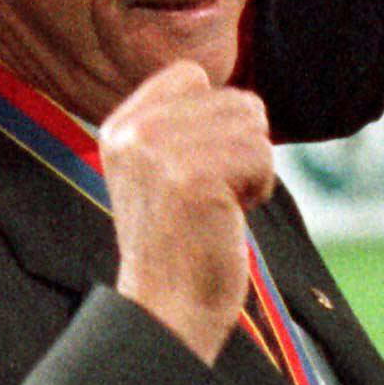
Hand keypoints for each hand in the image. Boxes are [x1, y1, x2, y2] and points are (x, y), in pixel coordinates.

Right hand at [101, 61, 276, 362]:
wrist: (167, 309)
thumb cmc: (181, 243)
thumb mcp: (164, 170)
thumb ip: (187, 126)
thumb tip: (247, 99)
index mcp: (121, 126)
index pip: (192, 75)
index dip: (219, 119)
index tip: (200, 168)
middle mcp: (134, 131)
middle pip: (236, 101)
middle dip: (243, 150)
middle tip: (211, 196)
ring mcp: (160, 151)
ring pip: (255, 127)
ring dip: (253, 171)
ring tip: (217, 207)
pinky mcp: (193, 176)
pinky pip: (263, 157)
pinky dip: (259, 190)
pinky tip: (227, 217)